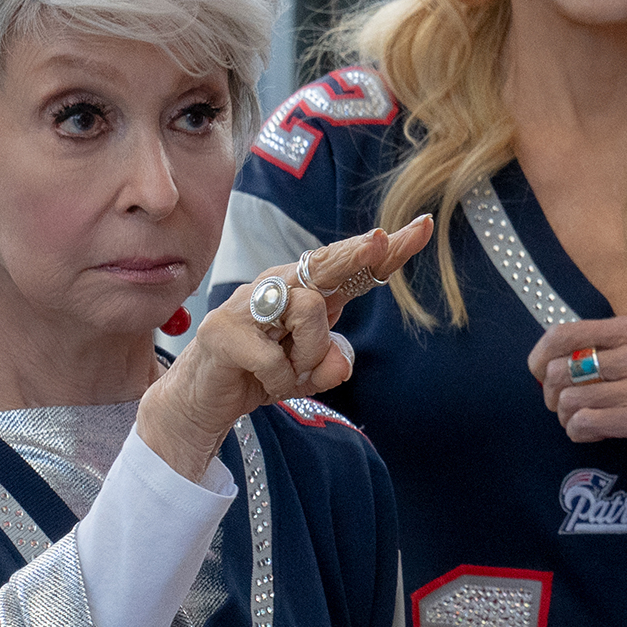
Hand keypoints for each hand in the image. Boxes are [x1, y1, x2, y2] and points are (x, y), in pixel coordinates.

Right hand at [138, 222, 431, 477]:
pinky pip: (277, 359)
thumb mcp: (308, 374)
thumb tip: (340, 361)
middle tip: (382, 240)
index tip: (425, 226)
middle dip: (357, 252)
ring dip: (310, 356)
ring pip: (310, 312)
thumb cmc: (260, 375)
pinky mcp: (224, 330)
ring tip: (289, 374)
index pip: (351, 267)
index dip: (388, 249)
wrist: (202, 400)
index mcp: (305, 291)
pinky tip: (264, 384)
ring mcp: (247, 304)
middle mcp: (277, 287)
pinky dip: (281, 382)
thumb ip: (331, 364)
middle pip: (326, 262)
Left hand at [528, 317, 626, 481]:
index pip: (565, 333)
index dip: (540, 357)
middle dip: (552, 394)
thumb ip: (611, 352)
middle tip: (566, 408)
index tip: (541, 376)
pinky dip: (580, 433)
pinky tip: (594, 435)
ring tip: (583, 423)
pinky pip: (587, 423)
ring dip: (567, 418)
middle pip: (561, 368)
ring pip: (571, 398)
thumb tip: (554, 363)